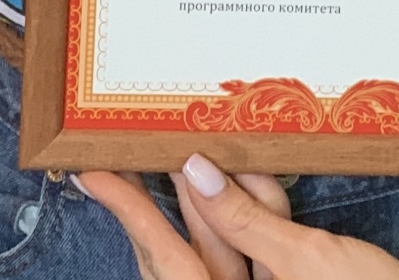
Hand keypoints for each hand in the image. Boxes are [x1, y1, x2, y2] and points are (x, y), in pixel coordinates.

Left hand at [80, 157, 398, 279]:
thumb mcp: (306, 258)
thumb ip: (245, 217)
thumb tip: (194, 172)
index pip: (165, 258)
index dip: (128, 210)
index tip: (91, 170)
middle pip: (194, 245)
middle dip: (192, 193)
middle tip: (167, 139)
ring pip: (227, 240)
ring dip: (237, 197)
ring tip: (246, 161)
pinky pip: (255, 246)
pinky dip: (261, 213)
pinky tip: (270, 181)